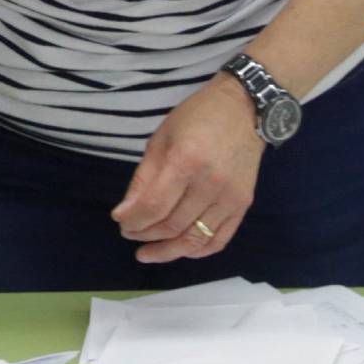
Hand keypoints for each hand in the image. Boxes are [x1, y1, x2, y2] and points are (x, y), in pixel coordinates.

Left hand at [111, 73, 264, 265]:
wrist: (244, 110)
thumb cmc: (196, 118)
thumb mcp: (161, 139)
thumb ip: (143, 179)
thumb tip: (124, 213)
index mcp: (185, 161)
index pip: (153, 206)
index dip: (132, 220)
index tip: (120, 220)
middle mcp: (210, 184)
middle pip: (172, 225)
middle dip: (144, 234)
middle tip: (130, 233)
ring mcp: (230, 197)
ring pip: (194, 240)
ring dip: (166, 251)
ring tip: (147, 253)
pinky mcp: (243, 205)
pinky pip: (218, 240)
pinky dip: (196, 251)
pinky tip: (178, 250)